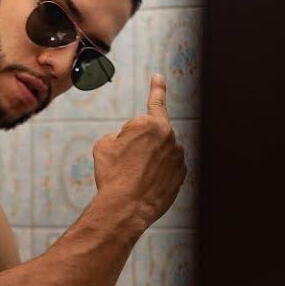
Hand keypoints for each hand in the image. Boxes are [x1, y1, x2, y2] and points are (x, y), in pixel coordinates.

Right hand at [92, 74, 186, 228]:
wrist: (126, 208)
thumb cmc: (112, 176)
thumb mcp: (102, 146)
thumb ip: (119, 136)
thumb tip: (126, 141)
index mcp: (148, 123)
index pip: (154, 101)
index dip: (157, 88)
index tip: (159, 77)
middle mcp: (168, 136)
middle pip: (151, 134)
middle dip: (140, 144)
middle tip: (126, 164)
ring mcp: (178, 156)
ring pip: (161, 152)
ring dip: (150, 160)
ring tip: (135, 177)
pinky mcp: (181, 174)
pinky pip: (168, 169)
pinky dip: (158, 174)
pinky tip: (146, 184)